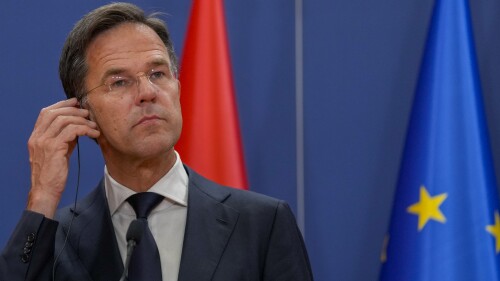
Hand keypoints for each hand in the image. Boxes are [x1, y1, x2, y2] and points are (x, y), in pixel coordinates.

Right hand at [26, 98, 99, 217]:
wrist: (46, 190)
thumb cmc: (53, 173)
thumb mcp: (57, 152)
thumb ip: (64, 138)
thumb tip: (78, 126)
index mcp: (36, 136)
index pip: (46, 112)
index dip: (62, 104)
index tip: (76, 103)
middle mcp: (37, 137)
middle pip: (55, 113)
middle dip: (74, 110)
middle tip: (88, 114)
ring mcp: (44, 142)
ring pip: (65, 120)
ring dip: (83, 121)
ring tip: (94, 127)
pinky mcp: (54, 148)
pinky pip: (72, 131)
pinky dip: (85, 129)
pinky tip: (94, 135)